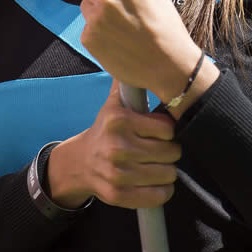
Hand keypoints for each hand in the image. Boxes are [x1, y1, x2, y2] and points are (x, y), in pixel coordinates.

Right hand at [47, 81, 180, 209]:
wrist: (79, 162)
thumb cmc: (105, 131)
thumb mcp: (112, 104)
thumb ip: (126, 83)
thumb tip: (140, 55)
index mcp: (119, 120)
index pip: (168, 128)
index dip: (169, 131)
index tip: (162, 132)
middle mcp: (117, 146)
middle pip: (171, 152)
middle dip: (171, 151)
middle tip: (162, 150)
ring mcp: (117, 173)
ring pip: (168, 174)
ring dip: (168, 171)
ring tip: (158, 165)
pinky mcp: (117, 194)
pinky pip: (158, 196)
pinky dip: (162, 191)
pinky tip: (155, 182)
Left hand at [79, 0, 202, 101]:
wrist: (168, 65)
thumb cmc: (166, 24)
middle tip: (122, 5)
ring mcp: (95, 20)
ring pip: (86, 6)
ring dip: (98, 12)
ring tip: (122, 24)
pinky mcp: (89, 39)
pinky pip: (87, 27)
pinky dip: (98, 32)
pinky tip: (117, 38)